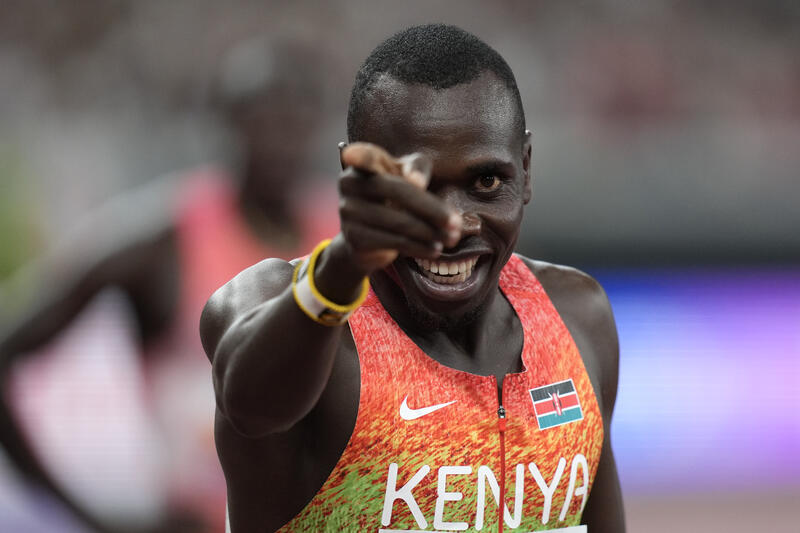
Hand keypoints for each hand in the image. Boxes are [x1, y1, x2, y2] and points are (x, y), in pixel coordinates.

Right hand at [337, 142, 461, 274]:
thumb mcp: (406, 175)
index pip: (364, 157)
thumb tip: (416, 183)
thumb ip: (416, 168)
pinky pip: (393, 241)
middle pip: (396, 191)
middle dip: (430, 209)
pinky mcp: (354, 238)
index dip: (360, 156)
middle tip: (456, 223)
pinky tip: (435, 249)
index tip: (351, 154)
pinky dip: (418, 247)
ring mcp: (349, 212)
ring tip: (451, 238)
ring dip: (430, 232)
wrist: (368, 240)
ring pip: (397, 222)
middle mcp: (350, 184)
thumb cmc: (394, 196)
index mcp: (363, 164)